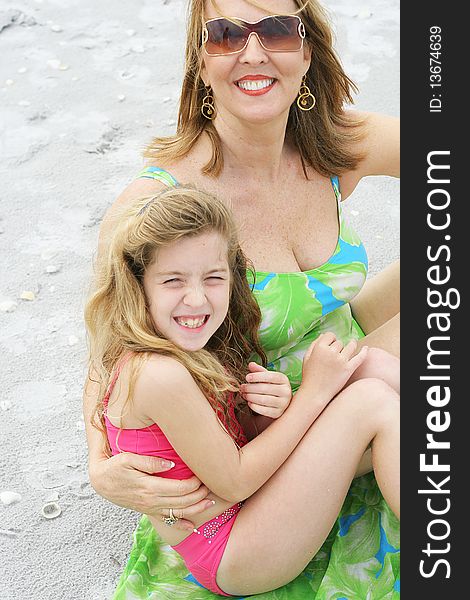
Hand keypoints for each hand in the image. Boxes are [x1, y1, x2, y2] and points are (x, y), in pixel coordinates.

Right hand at [89, 452, 211, 531]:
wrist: (100, 481)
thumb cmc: (115, 466)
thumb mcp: (129, 458)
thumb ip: (151, 462)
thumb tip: (171, 464)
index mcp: (149, 487)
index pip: (180, 488)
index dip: (195, 483)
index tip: (203, 475)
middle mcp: (151, 501)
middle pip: (182, 501)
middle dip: (199, 495)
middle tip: (211, 486)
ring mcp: (150, 507)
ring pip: (177, 512)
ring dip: (196, 509)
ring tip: (211, 504)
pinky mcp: (148, 510)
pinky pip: (166, 520)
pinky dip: (180, 524)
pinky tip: (192, 526)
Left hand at [239, 362, 291, 418]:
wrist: (281, 403)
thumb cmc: (272, 387)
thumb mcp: (267, 377)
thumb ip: (259, 370)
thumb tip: (250, 364)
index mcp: (284, 380)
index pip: (270, 376)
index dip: (257, 376)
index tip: (247, 377)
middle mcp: (286, 391)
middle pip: (265, 388)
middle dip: (250, 388)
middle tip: (242, 387)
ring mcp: (283, 404)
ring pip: (263, 400)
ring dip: (250, 397)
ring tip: (244, 394)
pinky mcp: (278, 413)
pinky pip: (264, 411)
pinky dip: (254, 406)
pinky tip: (249, 402)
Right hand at [301, 333, 367, 402]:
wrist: (315, 393)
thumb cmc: (309, 376)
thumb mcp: (306, 358)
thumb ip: (314, 345)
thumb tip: (323, 335)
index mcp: (319, 348)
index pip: (330, 335)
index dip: (331, 339)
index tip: (331, 344)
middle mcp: (331, 352)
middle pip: (340, 342)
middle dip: (338, 346)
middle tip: (336, 354)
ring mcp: (341, 360)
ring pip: (350, 346)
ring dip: (351, 345)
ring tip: (352, 344)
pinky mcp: (349, 369)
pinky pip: (360, 357)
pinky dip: (364, 351)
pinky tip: (366, 348)